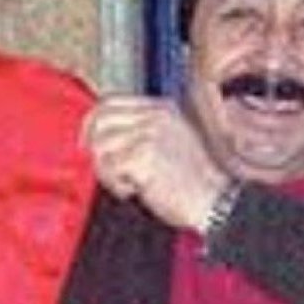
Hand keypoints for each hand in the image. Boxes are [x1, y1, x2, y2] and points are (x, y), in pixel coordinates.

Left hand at [81, 95, 231, 229]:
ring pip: (101, 145)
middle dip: (95, 147)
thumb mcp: (170, 142)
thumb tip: (101, 134)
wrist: (215, 202)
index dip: (93, 122)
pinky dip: (117, 185)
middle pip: (100, 119)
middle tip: (105, 169)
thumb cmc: (193, 181)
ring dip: (108, 171)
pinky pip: (109, 167)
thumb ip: (140, 132)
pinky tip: (135, 191)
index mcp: (161, 109)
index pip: (111, 101)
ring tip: (128, 184)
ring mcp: (150, 134)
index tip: (88, 143)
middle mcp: (155, 116)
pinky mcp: (144, 156)